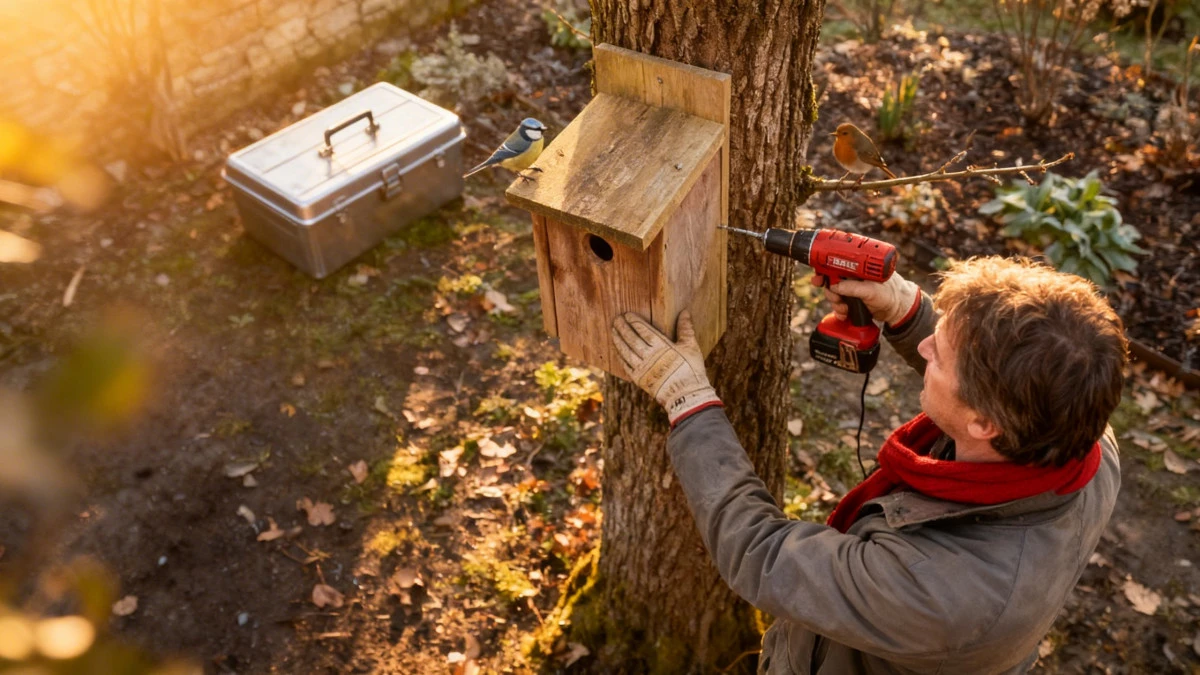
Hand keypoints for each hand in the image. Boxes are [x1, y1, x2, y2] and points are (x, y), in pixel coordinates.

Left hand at [611, 310, 720, 425]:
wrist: (686, 396)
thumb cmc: (691, 370)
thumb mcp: (691, 347)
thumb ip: (685, 329)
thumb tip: (684, 312)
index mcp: (661, 346)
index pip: (643, 330)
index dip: (634, 322)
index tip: (627, 315)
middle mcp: (649, 356)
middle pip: (631, 339)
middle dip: (622, 328)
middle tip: (616, 319)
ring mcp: (642, 369)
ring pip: (625, 352)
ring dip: (618, 340)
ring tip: (613, 331)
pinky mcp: (639, 379)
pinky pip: (626, 366)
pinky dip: (620, 357)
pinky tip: (617, 350)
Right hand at [813, 272, 919, 326]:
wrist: (899, 309)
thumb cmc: (891, 293)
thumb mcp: (872, 290)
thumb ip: (853, 288)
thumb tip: (835, 286)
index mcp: (858, 267)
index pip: (836, 262)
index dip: (824, 268)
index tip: (818, 276)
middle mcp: (854, 276)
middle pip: (831, 279)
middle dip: (829, 291)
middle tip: (833, 297)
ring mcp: (852, 288)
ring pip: (834, 294)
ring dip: (836, 303)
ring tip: (845, 309)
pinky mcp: (852, 300)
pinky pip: (839, 304)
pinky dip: (839, 311)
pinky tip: (845, 314)